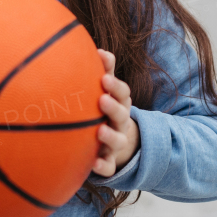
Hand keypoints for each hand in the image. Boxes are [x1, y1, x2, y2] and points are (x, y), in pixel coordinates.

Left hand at [93, 49, 139, 176]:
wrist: (116, 143)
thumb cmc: (106, 109)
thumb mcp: (108, 91)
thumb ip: (105, 71)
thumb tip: (99, 50)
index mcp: (120, 103)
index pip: (123, 93)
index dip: (115, 86)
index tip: (104, 77)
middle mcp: (120, 122)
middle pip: (122, 114)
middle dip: (113, 107)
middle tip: (102, 99)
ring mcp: (117, 142)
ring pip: (118, 140)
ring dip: (110, 136)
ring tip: (100, 131)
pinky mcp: (110, 161)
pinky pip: (109, 167)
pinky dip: (103, 166)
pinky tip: (94, 164)